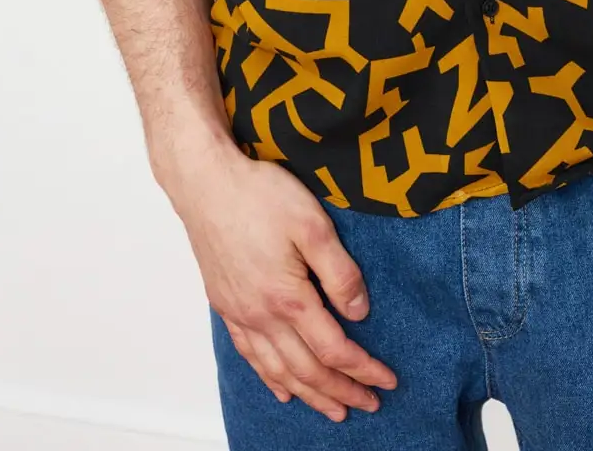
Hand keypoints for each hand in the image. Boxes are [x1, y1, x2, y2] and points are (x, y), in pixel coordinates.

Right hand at [162, 147, 399, 422]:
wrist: (205, 182)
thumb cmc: (258, 195)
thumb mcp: (313, 224)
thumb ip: (339, 272)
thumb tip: (359, 312)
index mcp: (287, 298)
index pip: (333, 349)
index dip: (363, 370)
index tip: (387, 382)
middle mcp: (261, 315)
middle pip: (306, 370)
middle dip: (340, 391)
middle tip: (368, 405)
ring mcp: (240, 312)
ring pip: (277, 370)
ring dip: (308, 394)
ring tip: (332, 408)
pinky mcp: (224, 303)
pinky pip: (249, 355)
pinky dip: (269, 378)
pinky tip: (280, 386)